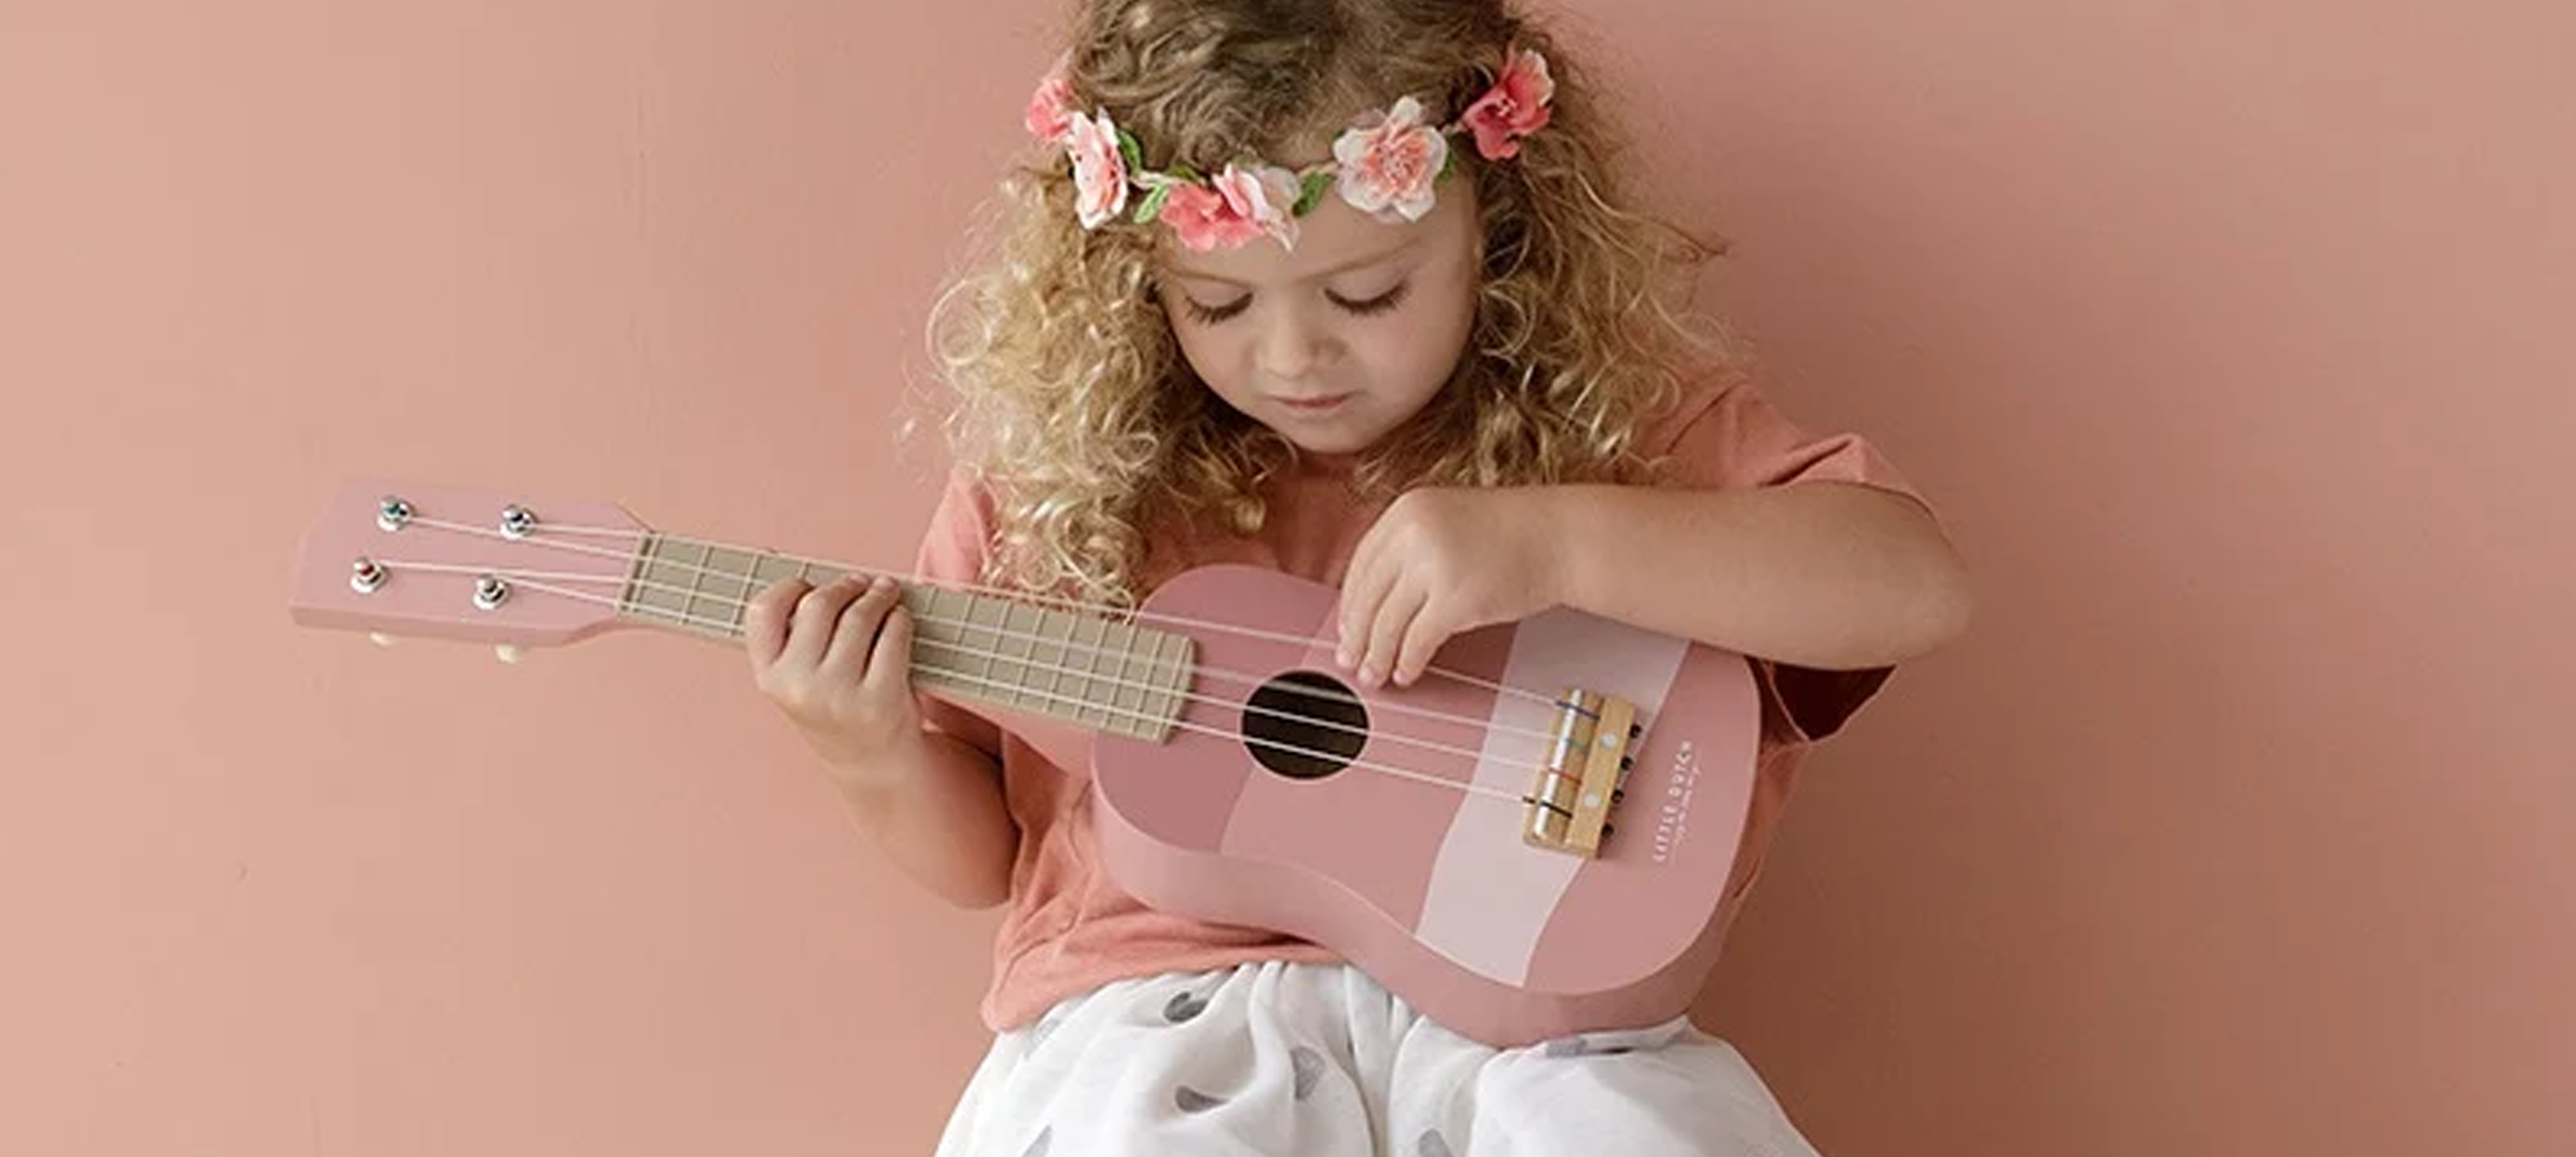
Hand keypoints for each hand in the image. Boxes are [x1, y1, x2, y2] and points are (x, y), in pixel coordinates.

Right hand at [744, 574, 926, 775]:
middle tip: (862, 583)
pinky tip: (899, 619)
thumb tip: (829, 579)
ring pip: (860, 615)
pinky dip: (900, 617)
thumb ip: (797, 636)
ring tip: (885, 593)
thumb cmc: (835, 706)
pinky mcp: (881, 698)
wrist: (870, 761)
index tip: (810, 585)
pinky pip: (893, 633)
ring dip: (878, 595)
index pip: (763, 610)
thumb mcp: (798, 679)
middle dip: (846, 586)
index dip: (790, 588)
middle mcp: (798, 687)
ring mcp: (839, 694)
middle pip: (819, 604)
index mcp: (768, 676)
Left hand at [1335, 486, 1565, 688]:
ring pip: (1387, 624)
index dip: (1350, 604)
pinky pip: (1417, 641)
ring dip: (1377, 656)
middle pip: (1366, 597)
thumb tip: (1375, 602)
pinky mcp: (1456, 599)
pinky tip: (1407, 672)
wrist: (1560, 536)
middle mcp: (1413, 535)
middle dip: (1355, 636)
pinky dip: (1407, 662)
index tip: (1346, 628)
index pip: (1360, 565)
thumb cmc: (1511, 533)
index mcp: (1405, 511)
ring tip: (1375, 675)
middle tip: (1349, 661)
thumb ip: (1410, 549)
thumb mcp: (1447, 521)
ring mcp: (1433, 567)